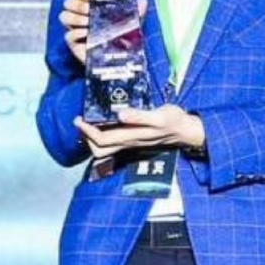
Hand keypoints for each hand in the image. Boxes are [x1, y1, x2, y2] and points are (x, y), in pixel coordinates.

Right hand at [59, 0, 147, 65]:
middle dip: (78, 5)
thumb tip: (143, 1)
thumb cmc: (122, 39)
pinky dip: (77, 33)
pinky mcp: (74, 44)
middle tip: (89, 10)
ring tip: (88, 22)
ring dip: (76, 18)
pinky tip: (87, 34)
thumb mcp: (130, 23)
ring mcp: (76, 30)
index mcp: (92, 9)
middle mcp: (81, 17)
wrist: (119, 62)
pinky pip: (68, 35)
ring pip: (64, 17)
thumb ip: (136, 11)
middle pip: (68, 3)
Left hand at [74, 106, 205, 161]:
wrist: (184, 130)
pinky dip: (101, 137)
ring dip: (91, 139)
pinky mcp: (132, 140)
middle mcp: (127, 142)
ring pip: (103, 150)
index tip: (80, 119)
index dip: (87, 132)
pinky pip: (111, 144)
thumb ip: (140, 116)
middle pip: (98, 149)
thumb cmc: (173, 121)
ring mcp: (129, 143)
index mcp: (131, 136)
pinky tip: (101, 125)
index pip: (102, 140)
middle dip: (85, 136)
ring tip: (87, 124)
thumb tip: (120, 114)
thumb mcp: (160, 115)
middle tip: (80, 120)